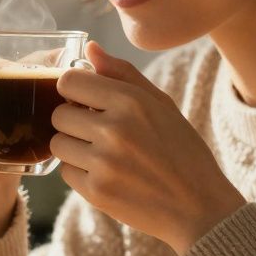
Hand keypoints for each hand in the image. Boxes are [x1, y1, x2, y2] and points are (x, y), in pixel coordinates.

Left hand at [51, 42, 245, 253]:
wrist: (198, 206)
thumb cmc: (180, 150)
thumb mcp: (161, 104)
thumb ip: (122, 74)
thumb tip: (89, 48)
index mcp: (131, 102)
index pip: (68, 81)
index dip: (73, 90)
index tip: (85, 100)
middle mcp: (114, 130)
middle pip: (58, 114)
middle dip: (72, 121)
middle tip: (96, 131)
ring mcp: (103, 163)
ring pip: (57, 144)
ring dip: (73, 147)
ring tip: (101, 153)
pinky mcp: (96, 192)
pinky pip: (65, 172)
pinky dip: (80, 172)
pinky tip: (106, 174)